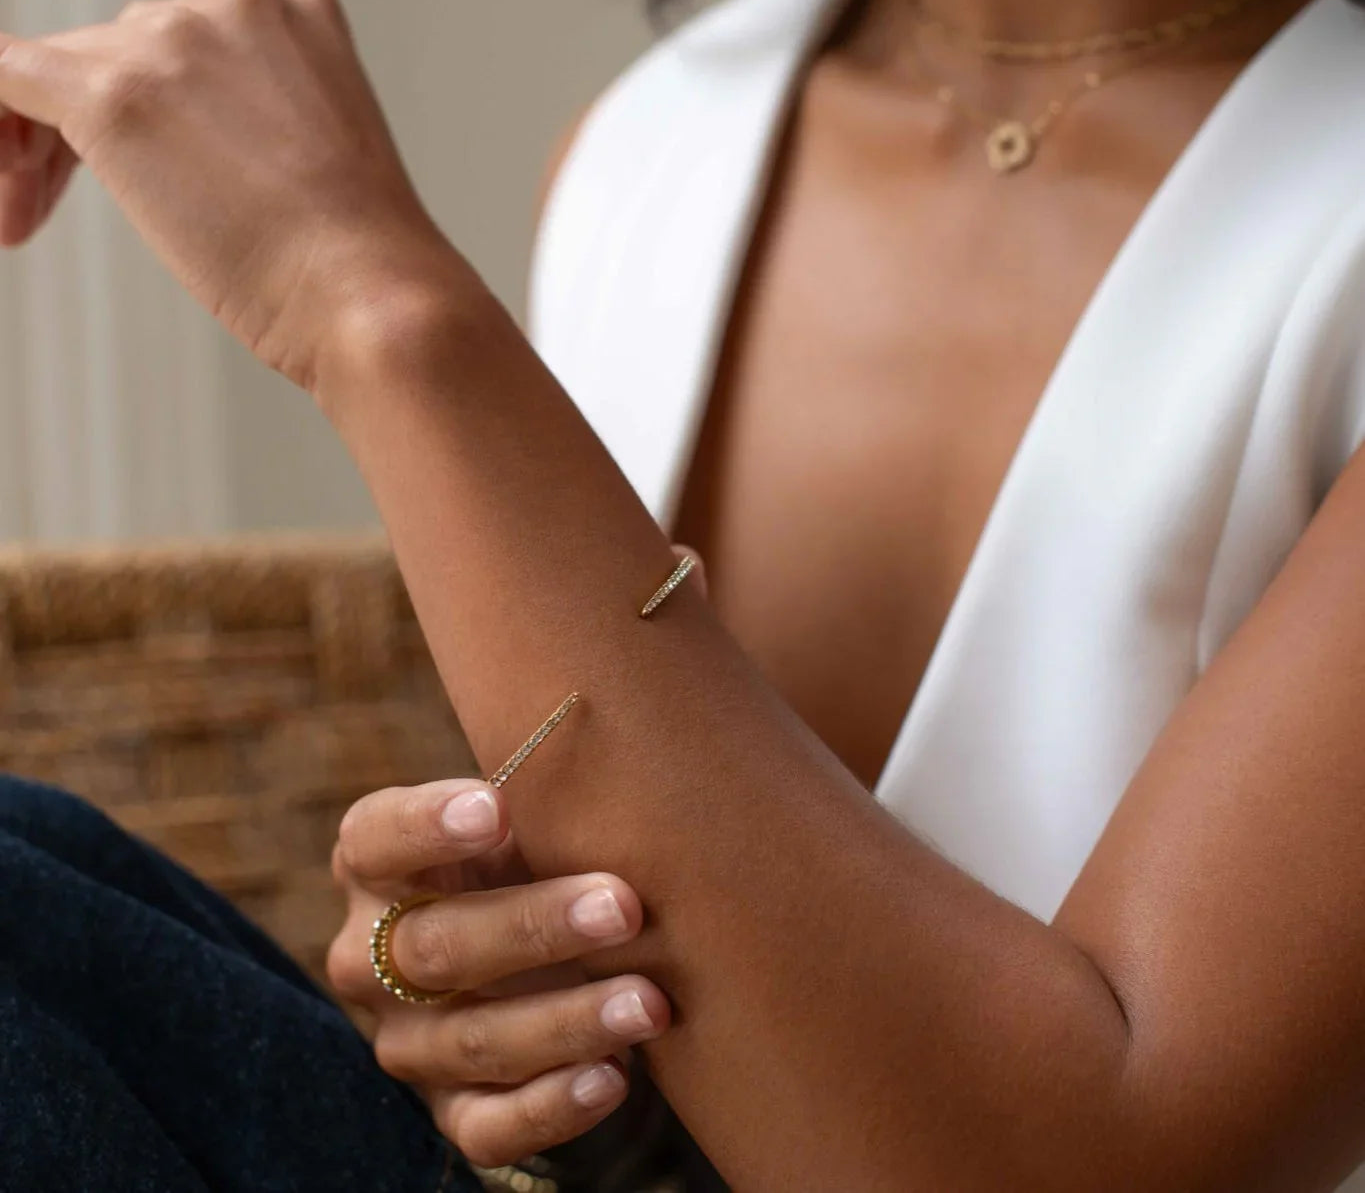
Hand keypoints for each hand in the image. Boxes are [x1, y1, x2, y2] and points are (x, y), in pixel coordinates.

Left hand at [0, 0, 459, 385]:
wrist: (371, 294)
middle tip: (53, 210)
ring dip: (41, 146)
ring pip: (63, 68)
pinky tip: (7, 185)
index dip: (158, 107)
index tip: (157, 179)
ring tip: (30, 218)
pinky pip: (4, 75)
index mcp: (298, 12)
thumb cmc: (358, 260)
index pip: (189, 41)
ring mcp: (171, 40)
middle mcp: (232, 1)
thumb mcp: (321, 158)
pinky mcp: (111, 92)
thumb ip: (254, 118)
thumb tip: (184, 143)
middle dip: (88, 130)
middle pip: (119, 47)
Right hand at [329, 545, 704, 1170]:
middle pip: (433, 947)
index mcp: (387, 858)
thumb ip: (597, 702)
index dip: (426, 822)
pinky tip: (615, 1080)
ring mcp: (410, 1042)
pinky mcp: (451, 1116)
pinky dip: (545, 1108)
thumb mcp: (562, 788)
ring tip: (653, 1001)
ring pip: (463, 1044)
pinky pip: (480, 1131)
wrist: (546, 967)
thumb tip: (682, 565)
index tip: (499, 805)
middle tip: (626, 902)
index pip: (374, 835)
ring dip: (560, 1020)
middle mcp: (377, 951)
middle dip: (532, 926)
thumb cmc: (558, 846)